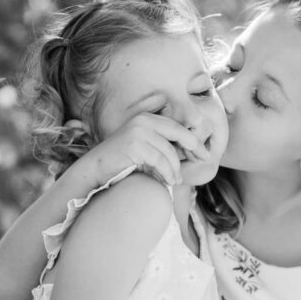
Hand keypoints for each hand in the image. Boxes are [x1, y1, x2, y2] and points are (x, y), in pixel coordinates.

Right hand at [75, 113, 209, 185]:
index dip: (193, 139)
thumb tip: (190, 151)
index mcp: (147, 118)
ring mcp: (138, 131)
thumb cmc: (123, 163)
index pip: (177, 126)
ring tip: (176, 181)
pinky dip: (167, 172)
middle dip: (194, 147)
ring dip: (176, 168)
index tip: (204, 153)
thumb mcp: (145, 148)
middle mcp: (143, 120)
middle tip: (204, 160)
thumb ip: (163, 145)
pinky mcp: (134, 144)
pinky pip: (160, 160)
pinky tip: (168, 181)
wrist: (96, 170)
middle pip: (178, 132)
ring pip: (169, 151)